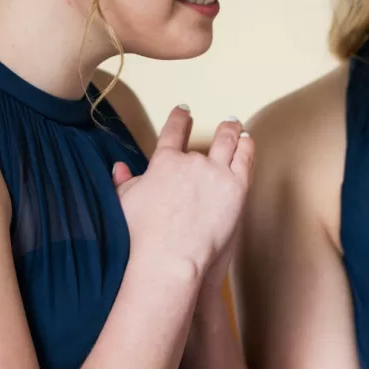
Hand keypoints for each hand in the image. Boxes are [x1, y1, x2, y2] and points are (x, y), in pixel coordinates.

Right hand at [112, 107, 253, 282]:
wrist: (168, 258)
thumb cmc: (141, 237)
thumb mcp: (124, 204)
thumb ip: (125, 182)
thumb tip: (120, 167)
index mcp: (164, 162)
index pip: (173, 132)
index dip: (179, 118)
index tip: (184, 110)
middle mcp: (191, 161)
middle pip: (206, 141)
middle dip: (219, 129)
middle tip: (227, 121)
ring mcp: (215, 173)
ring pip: (229, 143)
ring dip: (234, 132)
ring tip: (238, 127)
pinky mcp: (236, 188)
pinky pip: (244, 160)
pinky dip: (247, 147)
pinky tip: (248, 141)